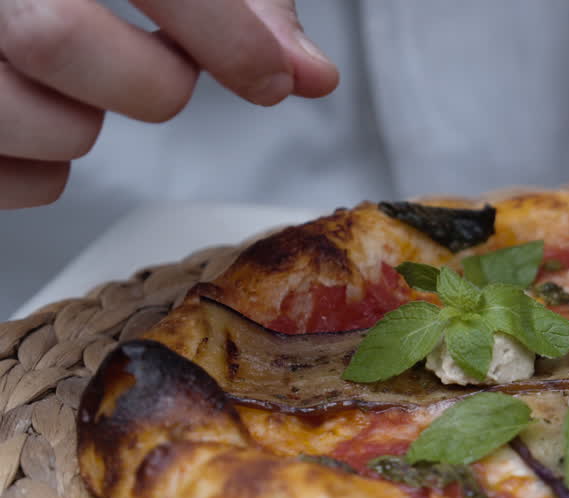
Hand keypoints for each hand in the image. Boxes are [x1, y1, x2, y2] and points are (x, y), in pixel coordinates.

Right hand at [0, 0, 339, 208]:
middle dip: (148, 80)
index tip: (274, 74)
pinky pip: (6, 179)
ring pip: (32, 118)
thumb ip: (238, 0)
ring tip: (84, 92)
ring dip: (84, 128)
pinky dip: (43, 171)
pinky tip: (46, 118)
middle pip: (55, 37)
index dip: (225, 32)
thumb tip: (309, 74)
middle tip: (167, 75)